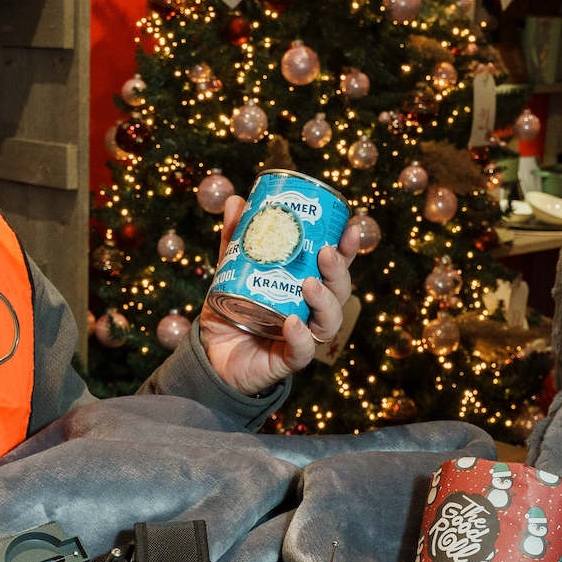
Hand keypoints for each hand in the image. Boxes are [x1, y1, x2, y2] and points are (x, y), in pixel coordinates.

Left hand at [199, 194, 359, 397]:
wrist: (210, 354)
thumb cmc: (230, 312)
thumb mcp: (230, 272)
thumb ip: (235, 240)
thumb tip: (237, 201)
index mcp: (306, 286)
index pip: (336, 266)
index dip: (348, 249)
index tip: (350, 227)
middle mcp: (311, 311)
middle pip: (340, 291)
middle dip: (339, 271)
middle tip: (326, 253)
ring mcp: (303, 337)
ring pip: (330, 322)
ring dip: (326, 301)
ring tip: (310, 284)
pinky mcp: (288, 360)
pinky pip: (303, 351)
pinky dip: (301, 336)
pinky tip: (294, 322)